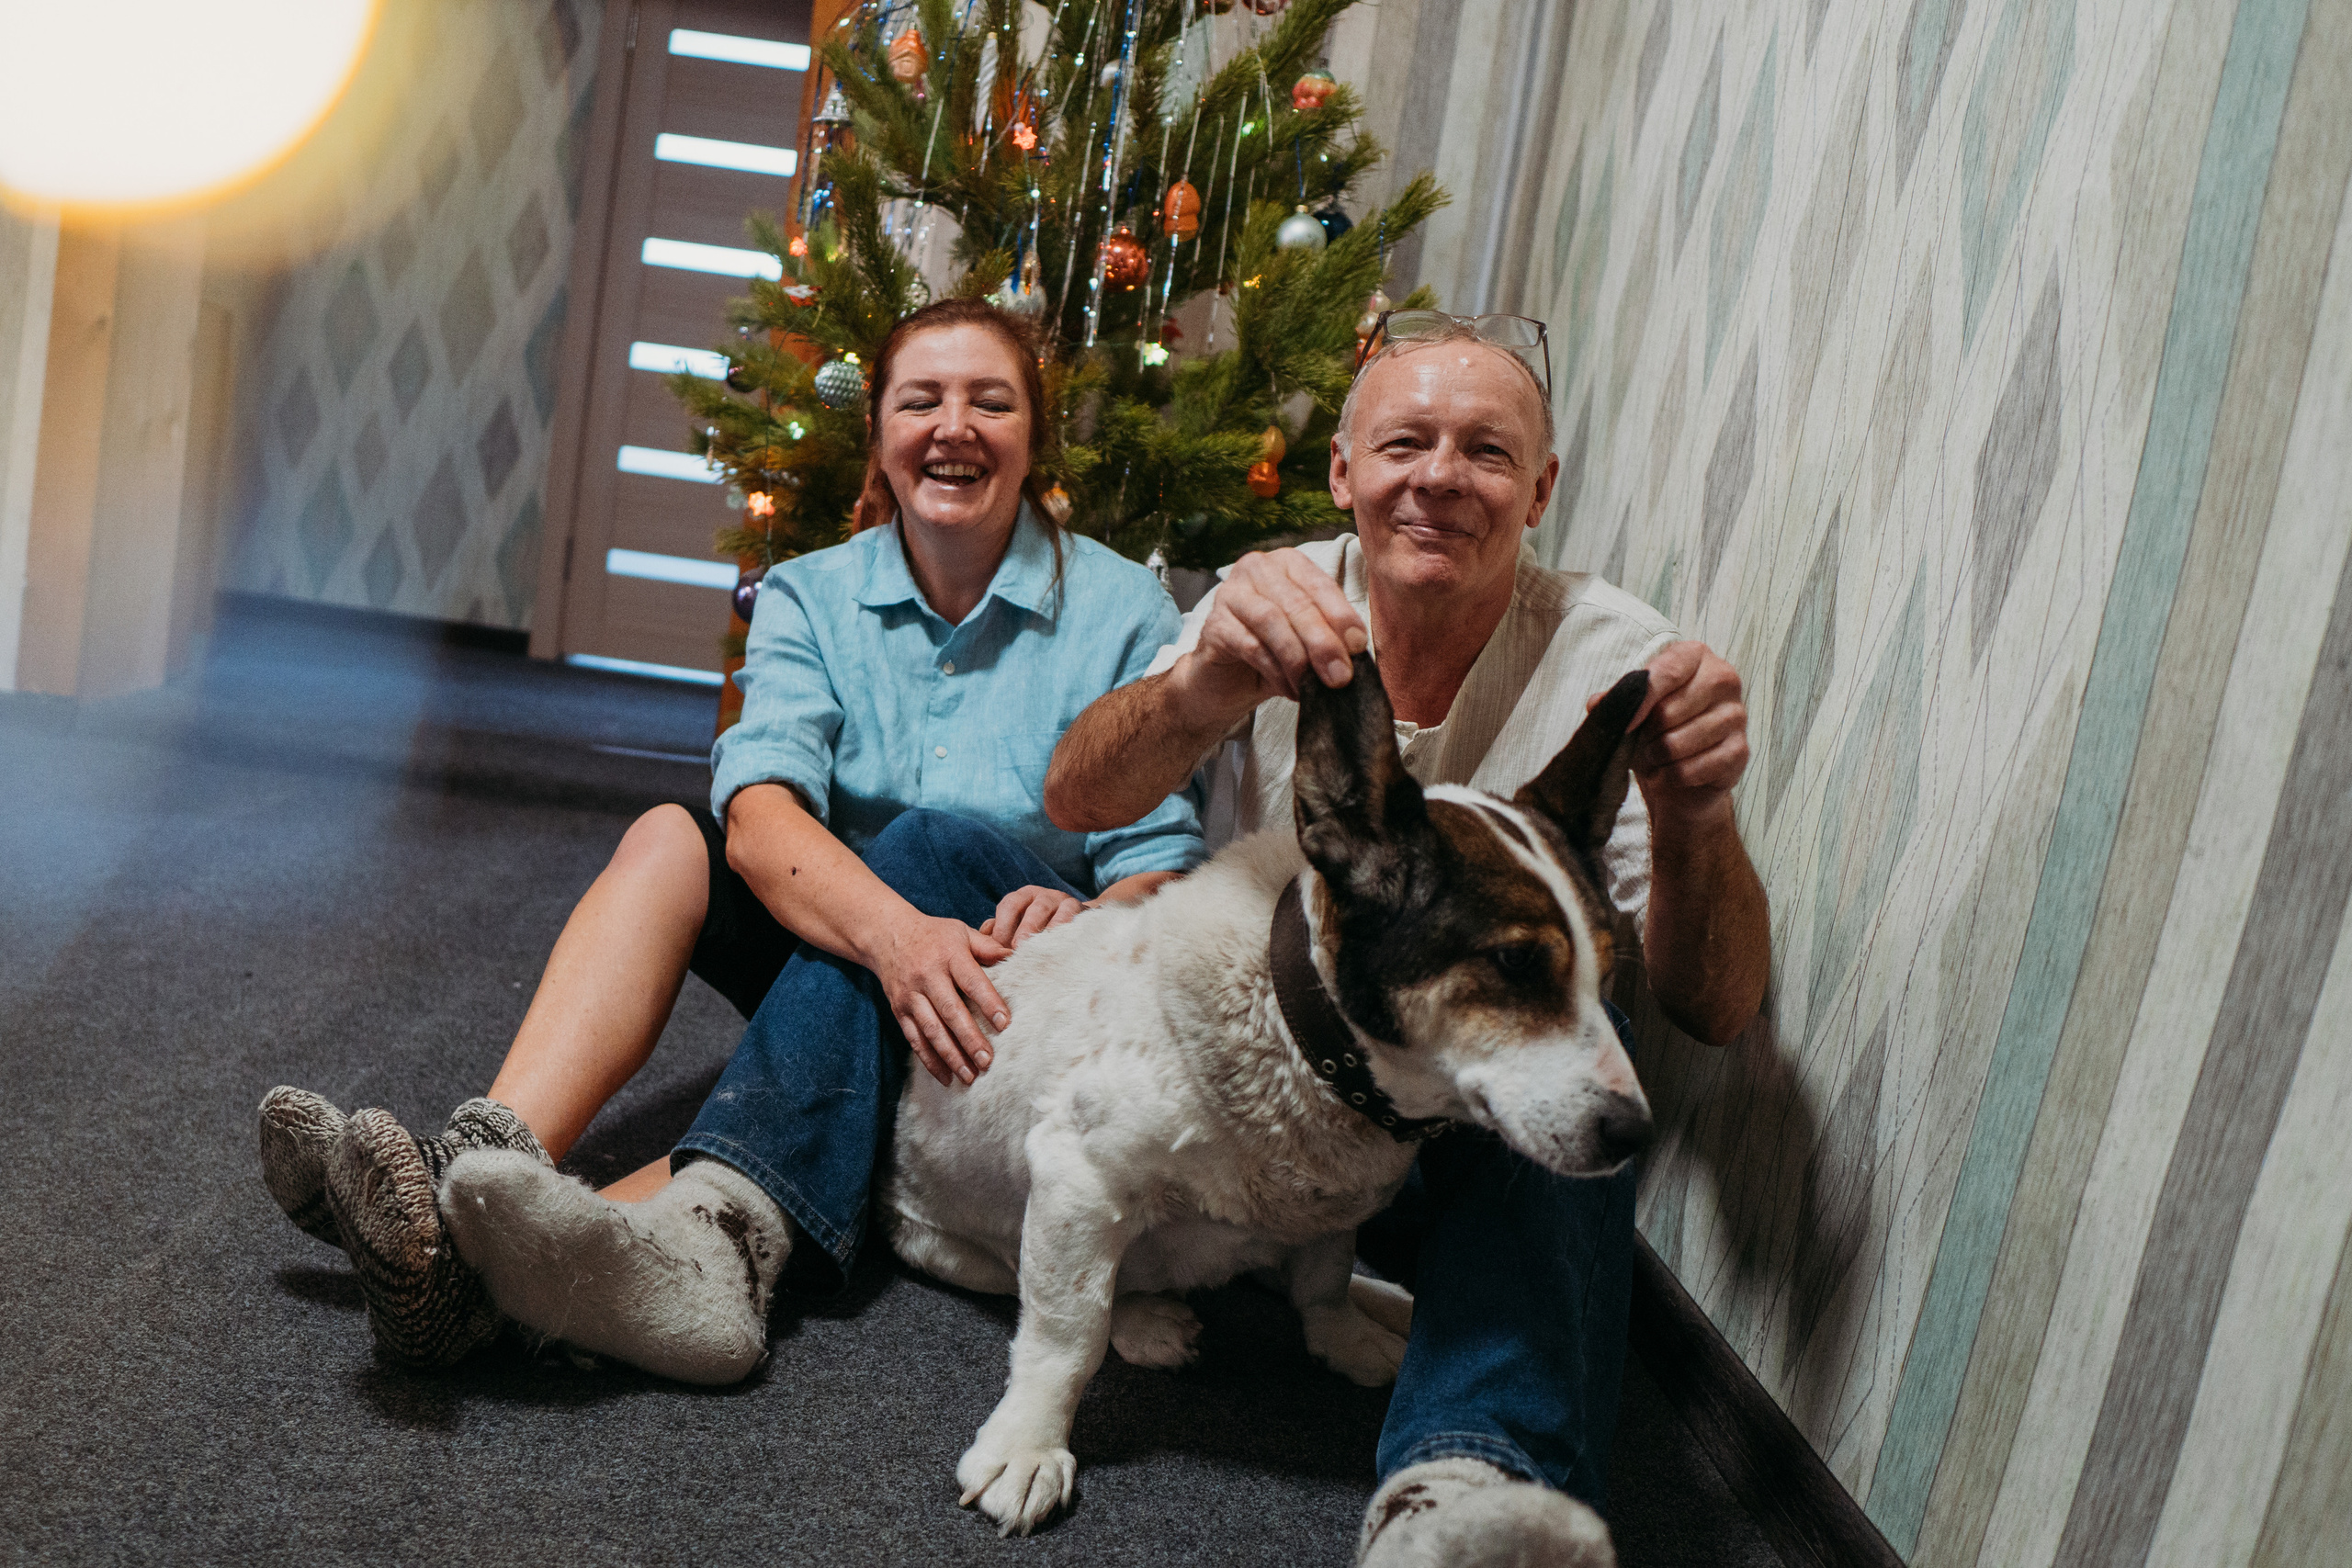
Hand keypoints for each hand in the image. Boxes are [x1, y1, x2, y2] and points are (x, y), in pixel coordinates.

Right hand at [868, 911, 1013, 1087]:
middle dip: (969, 1039)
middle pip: (950, 1011)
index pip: (971, 982)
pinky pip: (914, 1039)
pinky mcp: (899, 1010)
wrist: (886, 934)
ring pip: (931, 1030)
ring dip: (951, 1056)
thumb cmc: (933, 934)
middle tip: (987, 1061)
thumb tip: (1015, 956)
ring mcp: (911, 995)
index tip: (1005, 1024)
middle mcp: (927, 976)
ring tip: (970, 1076)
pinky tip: (946, 1077)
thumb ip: (987, 946)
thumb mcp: (960, 931)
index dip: (988, 1003)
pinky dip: (930, 1060)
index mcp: (948, 955)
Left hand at [982, 885, 1083, 946]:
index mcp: (1021, 898)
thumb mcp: (1014, 927)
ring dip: (1044, 929)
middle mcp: (1041, 895)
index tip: (998, 951)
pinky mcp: (1079, 909)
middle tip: (1017, 948)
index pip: (1008, 906)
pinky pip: (1072, 914)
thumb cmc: (1035, 928)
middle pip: (1030, 907)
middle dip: (1024, 927)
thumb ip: (996, 932)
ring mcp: (1061, 900)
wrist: (1072, 923)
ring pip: (1051, 909)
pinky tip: (1060, 943)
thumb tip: (979, 940)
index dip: (1002, 927)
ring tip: (1037, 947)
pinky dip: (1065, 926)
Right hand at [1185, 548, 1367, 703]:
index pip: (1320, 585)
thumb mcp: (1309, 641)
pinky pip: (1250, 646)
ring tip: (1315, 687)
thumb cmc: (1274, 653)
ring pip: (1272, 621)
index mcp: (1288, 563)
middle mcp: (1257, 568)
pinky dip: (1275, 671)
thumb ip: (1330, 637)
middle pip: (1297, 603)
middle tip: (1340, 677)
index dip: (1342, 616)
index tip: (1359, 647)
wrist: (1227, 682)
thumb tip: (1357, 650)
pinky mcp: (1213, 624)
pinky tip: (1291, 690)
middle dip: (1323, 642)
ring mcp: (1230, 593)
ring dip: (1298, 658)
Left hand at [1593, 641, 1749, 819]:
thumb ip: (1616, 701)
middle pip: (1671, 709)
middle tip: (1642, 742)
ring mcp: (1737, 716)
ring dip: (1658, 757)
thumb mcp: (1632, 711)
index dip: (1642, 698)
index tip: (1623, 723)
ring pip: (1681, 742)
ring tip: (1655, 757)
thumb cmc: (1654, 731)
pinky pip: (1695, 768)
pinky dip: (1673, 776)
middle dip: (1647, 734)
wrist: (1677, 776)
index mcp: (1696, 657)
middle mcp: (1724, 679)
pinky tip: (1671, 773)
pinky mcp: (1740, 752)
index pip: (1669, 669)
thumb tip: (1598, 703)